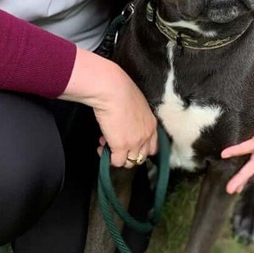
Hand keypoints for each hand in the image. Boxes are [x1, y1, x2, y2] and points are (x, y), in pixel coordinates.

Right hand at [61, 48, 157, 168]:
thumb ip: (135, 117)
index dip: (140, 148)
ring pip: (130, 162)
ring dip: (117, 156)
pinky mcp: (121, 147)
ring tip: (104, 145)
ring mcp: (135, 143)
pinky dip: (107, 157)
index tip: (129, 145)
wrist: (112, 90)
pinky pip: (117, 162)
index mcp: (151, 124)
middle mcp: (146, 135)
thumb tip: (125, 122)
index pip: (153, 146)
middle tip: (115, 145)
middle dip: (128, 153)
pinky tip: (101, 147)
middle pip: (142, 156)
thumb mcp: (136, 104)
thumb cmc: (120, 90)